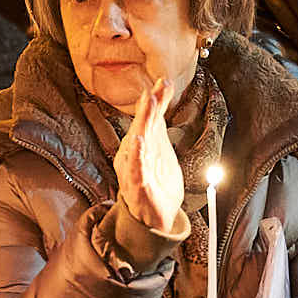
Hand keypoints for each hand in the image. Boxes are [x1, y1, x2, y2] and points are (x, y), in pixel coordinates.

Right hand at [113, 77, 182, 231]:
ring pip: (137, 149)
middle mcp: (133, 154)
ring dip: (141, 130)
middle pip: (141, 130)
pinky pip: (136, 172)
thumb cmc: (155, 177)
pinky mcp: (138, 188)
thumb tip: (164, 83)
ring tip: (146, 116)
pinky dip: (137, 159)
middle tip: (152, 94)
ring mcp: (134, 171)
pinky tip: (138, 145)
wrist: (154, 215)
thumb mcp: (161, 143)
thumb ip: (159, 116)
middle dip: (146, 112)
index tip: (163, 83)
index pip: (149, 119)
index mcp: (141, 142)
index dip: (156, 101)